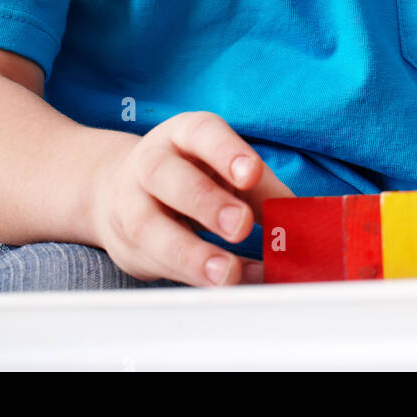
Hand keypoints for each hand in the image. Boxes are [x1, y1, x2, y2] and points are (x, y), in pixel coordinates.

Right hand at [90, 111, 293, 286]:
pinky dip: (197, 278)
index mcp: (182, 135)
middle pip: (167, 175)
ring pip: (151, 228)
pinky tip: (231, 283)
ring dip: (193, 254)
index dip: (226, 152)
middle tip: (242, 224)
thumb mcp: (220, 167)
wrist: (117, 193)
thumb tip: (300, 216)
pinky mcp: (131, 247)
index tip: (251, 174)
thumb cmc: (188, 175)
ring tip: (228, 272)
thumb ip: (259, 188)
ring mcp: (132, 206)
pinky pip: (161, 265)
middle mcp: (151, 164)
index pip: (201, 133)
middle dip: (206, 202)